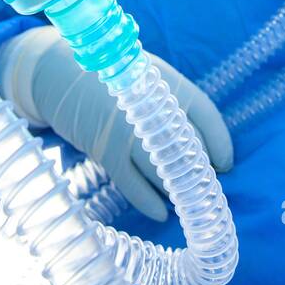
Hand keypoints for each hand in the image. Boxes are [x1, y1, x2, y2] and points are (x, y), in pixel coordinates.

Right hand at [0, 26, 232, 221]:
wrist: (58, 72)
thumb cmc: (109, 79)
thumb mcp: (144, 78)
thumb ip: (170, 105)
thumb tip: (200, 146)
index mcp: (165, 83)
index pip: (205, 113)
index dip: (220, 142)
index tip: (225, 163)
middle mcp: (149, 107)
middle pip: (188, 146)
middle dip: (200, 172)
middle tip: (204, 188)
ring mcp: (127, 130)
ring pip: (164, 170)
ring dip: (177, 190)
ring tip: (184, 201)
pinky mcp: (106, 150)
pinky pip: (134, 185)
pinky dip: (150, 203)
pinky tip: (161, 212)